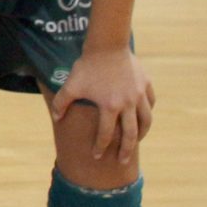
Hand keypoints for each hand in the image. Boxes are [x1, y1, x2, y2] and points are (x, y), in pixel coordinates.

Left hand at [49, 47, 155, 161]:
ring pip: (146, 120)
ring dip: (142, 133)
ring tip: (137, 141)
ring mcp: (139, 94)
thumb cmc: (87, 65)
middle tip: (123, 161)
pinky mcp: (146, 84)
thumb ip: (61, 102)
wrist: (107, 45)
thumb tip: (56, 118)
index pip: (106, 133)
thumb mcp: (71, 84)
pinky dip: (148, 112)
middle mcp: (128, 103)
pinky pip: (150, 102)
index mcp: (109, 106)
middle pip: (131, 133)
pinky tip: (144, 117)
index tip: (96, 155)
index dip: (100, 146)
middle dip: (126, 149)